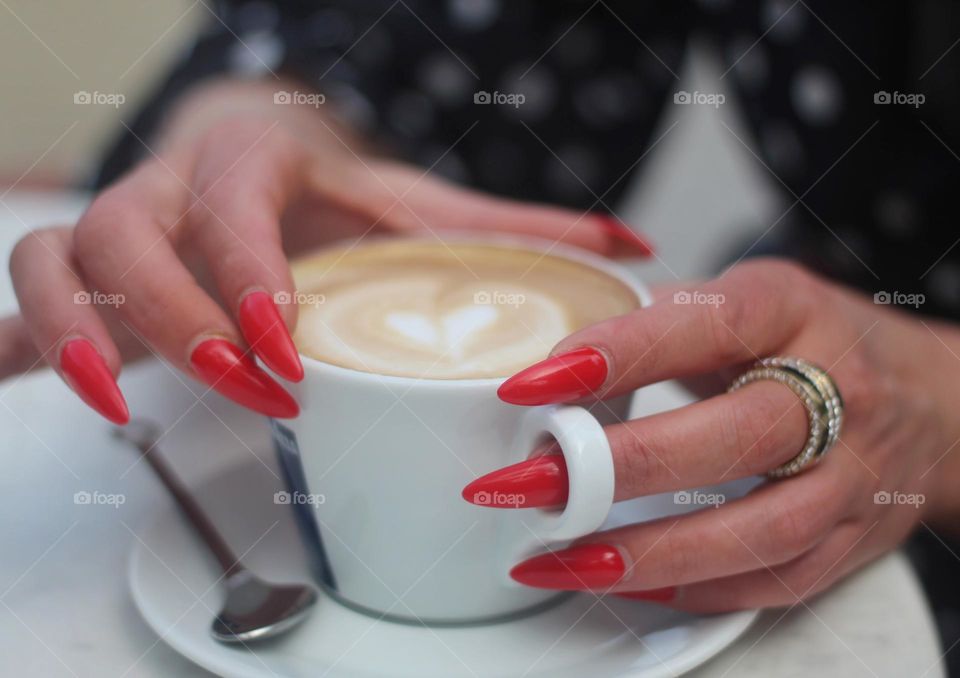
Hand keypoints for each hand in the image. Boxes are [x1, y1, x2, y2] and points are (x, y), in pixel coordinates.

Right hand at [3, 84, 650, 422]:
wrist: (248, 150)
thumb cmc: (328, 183)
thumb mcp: (411, 200)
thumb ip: (509, 225)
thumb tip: (625, 246)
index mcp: (254, 159)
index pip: (232, 203)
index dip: (243, 268)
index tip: (281, 341)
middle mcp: (172, 183)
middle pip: (132, 236)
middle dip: (179, 321)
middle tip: (248, 390)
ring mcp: (118, 220)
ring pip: (60, 258)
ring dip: (83, 333)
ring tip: (123, 409)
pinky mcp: (87, 264)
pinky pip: (28, 291)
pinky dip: (30, 339)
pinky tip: (43, 387)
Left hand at [464, 259, 959, 611]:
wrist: (930, 396)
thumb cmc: (818, 339)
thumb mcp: (749, 296)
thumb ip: (665, 316)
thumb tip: (562, 345)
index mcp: (792, 311)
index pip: (705, 325)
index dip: (619, 354)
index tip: (535, 383)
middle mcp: (835, 390)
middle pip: (733, 437)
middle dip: (617, 465)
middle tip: (527, 482)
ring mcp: (852, 473)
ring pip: (759, 526)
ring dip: (652, 551)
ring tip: (564, 556)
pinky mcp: (854, 537)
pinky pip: (778, 578)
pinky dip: (698, 588)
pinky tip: (628, 583)